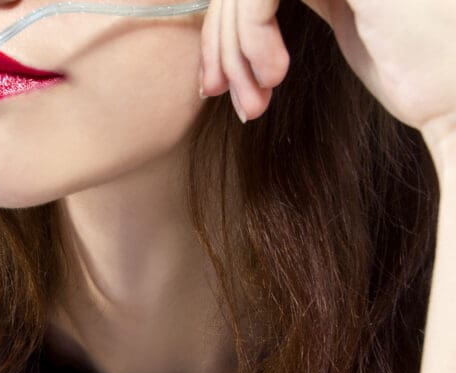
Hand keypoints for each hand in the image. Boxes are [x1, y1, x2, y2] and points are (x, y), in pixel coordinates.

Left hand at [199, 0, 455, 149]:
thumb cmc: (414, 72)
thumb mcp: (349, 24)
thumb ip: (309, 0)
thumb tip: (238, 18)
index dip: (224, 29)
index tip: (219, 85)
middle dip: (221, 42)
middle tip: (223, 96)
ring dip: (235, 50)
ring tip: (256, 100)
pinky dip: (252, 36)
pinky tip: (275, 77)